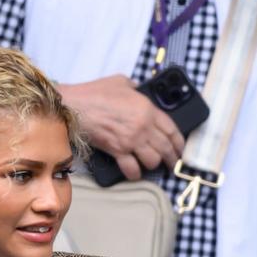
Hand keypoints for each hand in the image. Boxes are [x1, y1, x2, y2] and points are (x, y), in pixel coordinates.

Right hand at [58, 74, 184, 179]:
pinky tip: (135, 173)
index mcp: (147, 109)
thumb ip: (136, 89)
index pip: (172, 129)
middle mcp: (142, 127)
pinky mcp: (117, 152)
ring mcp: (130, 141)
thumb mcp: (122, 82)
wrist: (75, 106)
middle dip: (172, 159)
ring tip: (151, 165)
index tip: (180, 148)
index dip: (179, 142)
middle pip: (165, 148)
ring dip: (153, 165)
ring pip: (152, 160)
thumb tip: (140, 92)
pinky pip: (131, 169)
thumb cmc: (96, 93)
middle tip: (173, 164)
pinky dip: (135, 174)